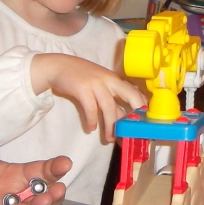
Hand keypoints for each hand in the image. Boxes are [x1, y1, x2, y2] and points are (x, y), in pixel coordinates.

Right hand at [31, 53, 146, 139]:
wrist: (58, 66)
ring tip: (109, 138)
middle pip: (130, 95)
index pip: (136, 92)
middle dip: (135, 114)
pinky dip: (92, 120)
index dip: (142, 107)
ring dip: (110, 125)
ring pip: (109, 107)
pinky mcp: (82, 88)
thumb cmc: (82, 78)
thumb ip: (112, 100)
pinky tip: (91, 128)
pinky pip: (91, 108)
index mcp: (116, 80)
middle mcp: (109, 80)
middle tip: (134, 132)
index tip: (145, 123)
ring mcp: (96, 83)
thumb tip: (123, 121)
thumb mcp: (100, 85)